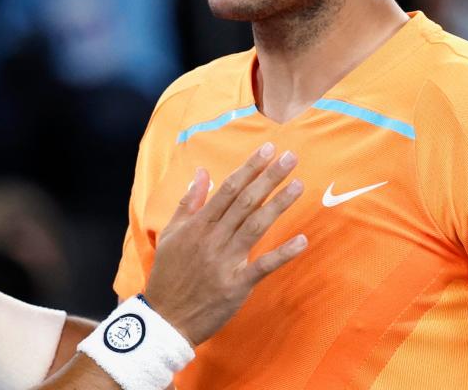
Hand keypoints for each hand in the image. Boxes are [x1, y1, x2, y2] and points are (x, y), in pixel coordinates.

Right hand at [144, 144, 305, 345]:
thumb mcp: (170, 232)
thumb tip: (200, 172)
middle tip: (290, 157)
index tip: (268, 150)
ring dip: (279, 204)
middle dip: (269, 178)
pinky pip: (263, 266)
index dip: (249, 168)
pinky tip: (302, 240)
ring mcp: (225, 261)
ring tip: (299, 185)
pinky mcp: (236, 285)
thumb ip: (188, 202)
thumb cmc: (168, 273)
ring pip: (256, 226)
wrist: (165, 317)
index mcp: (197, 224)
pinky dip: (283, 253)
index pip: (227, 189)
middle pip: (245, 202)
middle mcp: (212, 238)